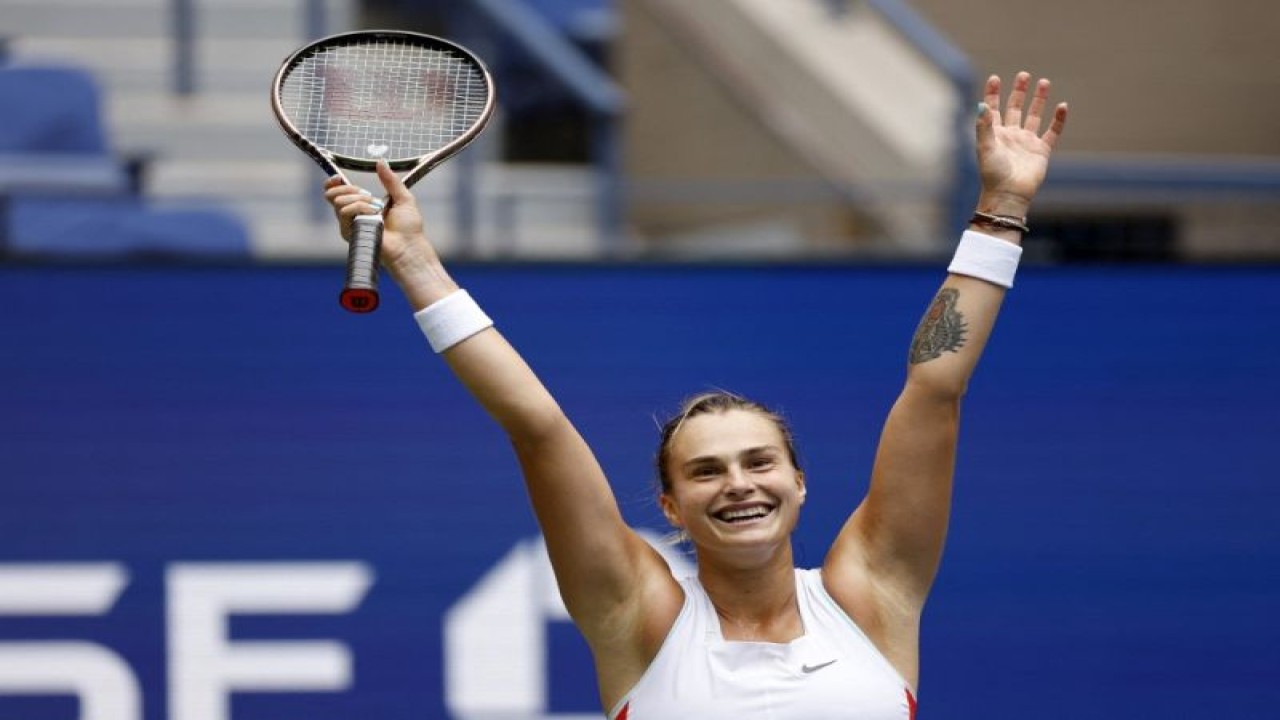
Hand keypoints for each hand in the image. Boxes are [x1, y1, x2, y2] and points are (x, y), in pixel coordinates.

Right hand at [322, 161, 456, 308]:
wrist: (409, 246)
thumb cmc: (409, 228)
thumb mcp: (403, 198)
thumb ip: (391, 181)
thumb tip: (381, 162)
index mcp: (361, 206)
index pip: (336, 192)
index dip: (333, 183)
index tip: (338, 178)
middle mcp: (352, 215)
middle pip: (332, 194)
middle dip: (350, 189)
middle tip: (368, 195)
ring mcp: (349, 225)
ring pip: (338, 202)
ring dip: (359, 200)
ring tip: (375, 209)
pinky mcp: (349, 233)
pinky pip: (344, 212)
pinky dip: (360, 209)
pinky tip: (373, 216)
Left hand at [974, 72, 1067, 214]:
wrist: (1008, 194)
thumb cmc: (992, 173)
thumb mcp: (985, 147)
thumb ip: (983, 125)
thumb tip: (981, 104)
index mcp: (995, 134)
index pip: (993, 109)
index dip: (993, 94)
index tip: (995, 78)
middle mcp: (1011, 136)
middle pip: (1015, 108)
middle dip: (1019, 91)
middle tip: (1024, 75)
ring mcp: (1027, 143)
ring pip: (1034, 116)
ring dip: (1039, 100)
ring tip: (1044, 82)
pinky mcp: (1041, 151)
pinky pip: (1052, 132)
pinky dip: (1058, 120)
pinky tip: (1062, 106)